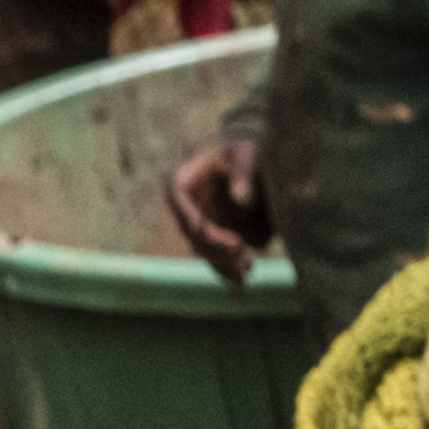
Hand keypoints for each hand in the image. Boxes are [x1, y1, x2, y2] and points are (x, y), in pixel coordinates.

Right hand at [166, 134, 271, 279]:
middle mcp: (184, 203)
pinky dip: (225, 268)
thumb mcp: (247, 154)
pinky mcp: (208, 235)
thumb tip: (241, 199)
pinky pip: (211, 255)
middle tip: (242, 254)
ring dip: (223, 263)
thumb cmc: (245, 150)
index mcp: (185, 177)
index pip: (179, 200)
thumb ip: (243, 173)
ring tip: (247, 270)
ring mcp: (195, 221)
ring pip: (202, 249)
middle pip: (192, 232)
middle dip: (216, 247)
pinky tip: (240, 278)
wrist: (250, 159)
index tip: (213, 233)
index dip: (194, 219)